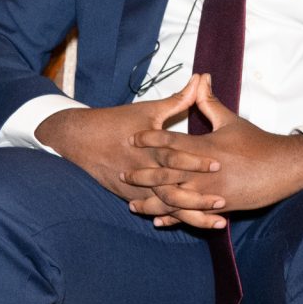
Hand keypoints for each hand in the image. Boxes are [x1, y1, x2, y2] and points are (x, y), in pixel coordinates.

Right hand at [34, 79, 204, 209]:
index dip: (196, 160)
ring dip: (191, 215)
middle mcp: (143, 169)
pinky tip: (193, 224)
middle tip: (223, 201)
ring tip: (216, 221)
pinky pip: (155, 210)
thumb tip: (201, 79)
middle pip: (173, 188)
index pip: (175, 155)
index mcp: (148, 147)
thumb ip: (179, 99)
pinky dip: (173, 219)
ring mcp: (135, 186)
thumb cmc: (116, 121)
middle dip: (198, 197)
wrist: (79, 139)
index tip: (219, 164)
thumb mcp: (148, 110)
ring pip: (166, 205)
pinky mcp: (129, 196)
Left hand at [123, 82, 302, 227]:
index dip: (149, 139)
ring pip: (174, 201)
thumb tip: (201, 77)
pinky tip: (158, 221)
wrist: (284, 167)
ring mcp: (210, 193)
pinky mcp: (219, 207)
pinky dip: (174, 219)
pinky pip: (191, 215)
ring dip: (152, 203)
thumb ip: (209, 102)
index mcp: (204, 149)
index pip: (169, 143)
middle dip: (142, 175)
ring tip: (132, 204)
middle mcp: (203, 173)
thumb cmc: (256, 142)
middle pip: (165, 174)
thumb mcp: (231, 120)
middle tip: (123, 173)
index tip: (132, 137)